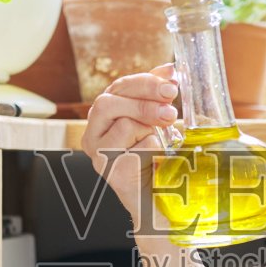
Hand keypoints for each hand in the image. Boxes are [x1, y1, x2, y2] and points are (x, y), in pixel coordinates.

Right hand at [80, 65, 179, 216]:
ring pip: (123, 124)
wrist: (157, 197)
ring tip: (162, 138)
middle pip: (109, 102)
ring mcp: (97, 153)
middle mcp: (93, 133)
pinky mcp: (109, 171)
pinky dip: (153, 150)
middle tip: (171, 109)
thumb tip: (169, 69)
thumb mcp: (155, 120)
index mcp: (103, 115)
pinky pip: (135, 149)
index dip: (145, 82)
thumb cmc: (155, 156)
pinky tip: (156, 157)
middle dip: (145, 101)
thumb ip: (156, 95)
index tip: (172, 83)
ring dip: (150, 128)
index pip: (118, 87)